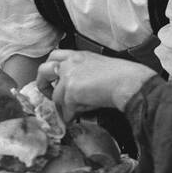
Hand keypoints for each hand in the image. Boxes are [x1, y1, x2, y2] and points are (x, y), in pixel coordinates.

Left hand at [37, 49, 156, 121]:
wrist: (129, 82)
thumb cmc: (124, 77)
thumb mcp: (100, 67)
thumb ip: (84, 74)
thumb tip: (77, 93)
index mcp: (78, 56)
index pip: (55, 56)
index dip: (50, 68)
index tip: (52, 79)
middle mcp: (70, 63)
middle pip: (43, 70)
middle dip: (42, 84)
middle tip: (48, 95)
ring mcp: (68, 76)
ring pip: (56, 97)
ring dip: (66, 107)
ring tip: (78, 111)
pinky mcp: (69, 91)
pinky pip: (66, 110)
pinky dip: (72, 116)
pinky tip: (81, 116)